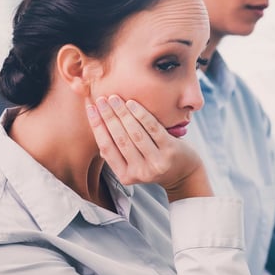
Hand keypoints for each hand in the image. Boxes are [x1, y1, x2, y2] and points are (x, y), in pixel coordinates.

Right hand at [86, 95, 210, 201]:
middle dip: (108, 116)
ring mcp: (156, 162)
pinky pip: (152, 129)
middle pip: (119, 139)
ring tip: (114, 98)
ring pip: (135, 133)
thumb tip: (97, 125)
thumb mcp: (133, 163)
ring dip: (122, 113)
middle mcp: (140, 172)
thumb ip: (117, 151)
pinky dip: (141, 115)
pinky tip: (132, 103)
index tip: (90, 108)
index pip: (106, 147)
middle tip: (101, 99)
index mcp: (125, 176)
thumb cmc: (154, 162)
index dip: (96, 126)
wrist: (184, 174)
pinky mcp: (170, 151)